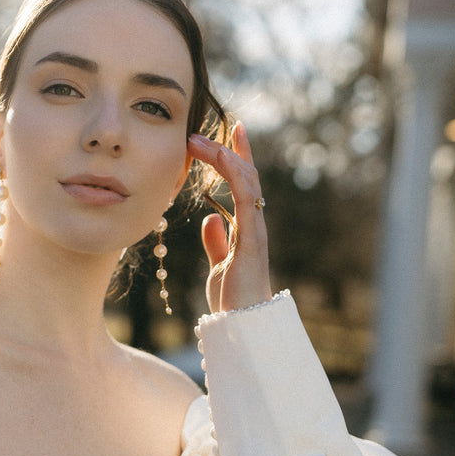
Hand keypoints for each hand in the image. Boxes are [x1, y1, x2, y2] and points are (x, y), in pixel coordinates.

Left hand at [187, 122, 271, 314]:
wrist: (243, 325)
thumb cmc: (233, 299)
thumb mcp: (219, 264)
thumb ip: (217, 241)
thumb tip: (211, 219)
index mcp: (246, 228)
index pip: (243, 183)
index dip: (236, 156)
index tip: (228, 131)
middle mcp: (255, 224)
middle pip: (246, 175)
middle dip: (229, 149)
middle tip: (207, 129)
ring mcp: (256, 229)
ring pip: (246, 180)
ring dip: (223, 156)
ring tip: (198, 141)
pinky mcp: (252, 239)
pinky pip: (245, 197)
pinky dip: (233, 174)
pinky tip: (220, 158)